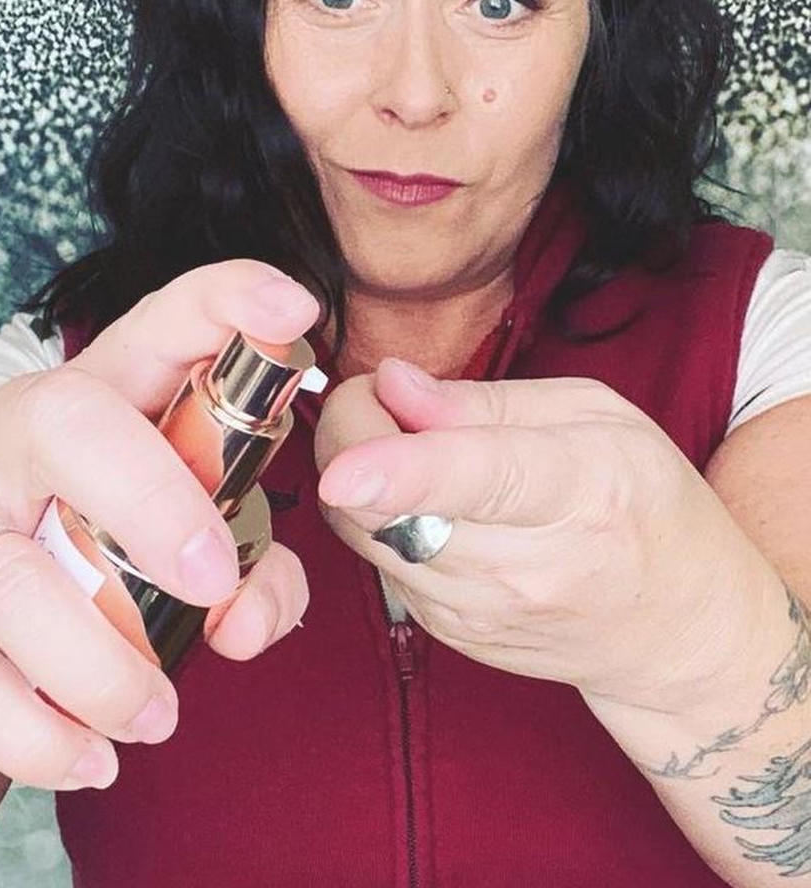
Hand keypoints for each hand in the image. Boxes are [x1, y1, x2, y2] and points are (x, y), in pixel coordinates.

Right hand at [0, 261, 317, 789]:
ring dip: (104, 668)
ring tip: (157, 715)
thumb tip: (247, 623)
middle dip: (153, 501)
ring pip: (16, 582)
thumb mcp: (165, 541)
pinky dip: (40, 735)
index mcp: (93, 400)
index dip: (225, 303)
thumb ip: (248, 571)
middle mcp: (7, 436)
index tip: (295, 306)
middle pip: (69, 426)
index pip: (159, 326)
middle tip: (213, 582)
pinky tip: (90, 755)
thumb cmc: (69, 556)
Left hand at [314, 358, 774, 715]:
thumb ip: (485, 400)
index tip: (343, 470)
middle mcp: (526, 564)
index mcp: (581, 488)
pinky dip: (378, 516)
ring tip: (409, 447)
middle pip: (390, 511)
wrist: (672, 629)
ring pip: (365, 533)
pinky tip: (424, 500)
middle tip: (377, 400)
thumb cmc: (642, 503)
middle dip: (349, 437)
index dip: (400, 471)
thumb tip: (392, 383)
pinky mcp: (447, 632)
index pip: (477, 479)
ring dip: (357, 476)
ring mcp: (481, 611)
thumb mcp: (593, 417)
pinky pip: (377, 558)